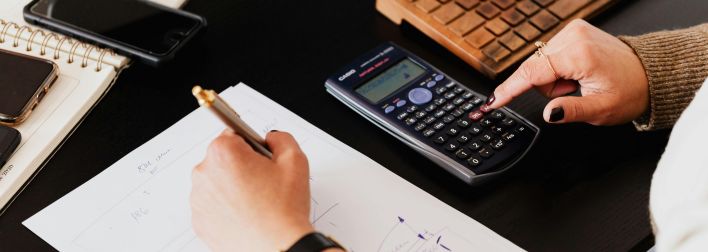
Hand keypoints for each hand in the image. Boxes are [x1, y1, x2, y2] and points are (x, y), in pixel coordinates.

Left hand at [190, 130, 312, 250]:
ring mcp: (199, 199)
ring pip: (216, 183)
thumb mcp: (295, 160)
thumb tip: (271, 138)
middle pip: (222, 159)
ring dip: (232, 187)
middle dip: (240, 166)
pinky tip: (246, 215)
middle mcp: (204, 173)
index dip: (252, 147)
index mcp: (224, 152)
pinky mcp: (199, 221)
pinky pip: (212, 206)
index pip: (233, 134)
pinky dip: (226, 208)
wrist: (278, 247)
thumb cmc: (284, 209)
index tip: (260, 159)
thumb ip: (281, 139)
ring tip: (256, 202)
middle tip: (263, 184)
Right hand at [486, 19, 648, 124]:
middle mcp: (573, 37)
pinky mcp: (573, 31)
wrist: (648, 74)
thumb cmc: (629, 91)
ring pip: (540, 64)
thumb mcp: (601, 110)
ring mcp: (573, 31)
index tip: (492, 102)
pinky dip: (558, 69)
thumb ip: (571, 112)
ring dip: (554, 79)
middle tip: (575, 92)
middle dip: (548, 87)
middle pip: (535, 69)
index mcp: (580, 54)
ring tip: (579, 82)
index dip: (509, 90)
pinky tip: (577, 73)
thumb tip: (549, 113)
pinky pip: (548, 56)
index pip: (532, 73)